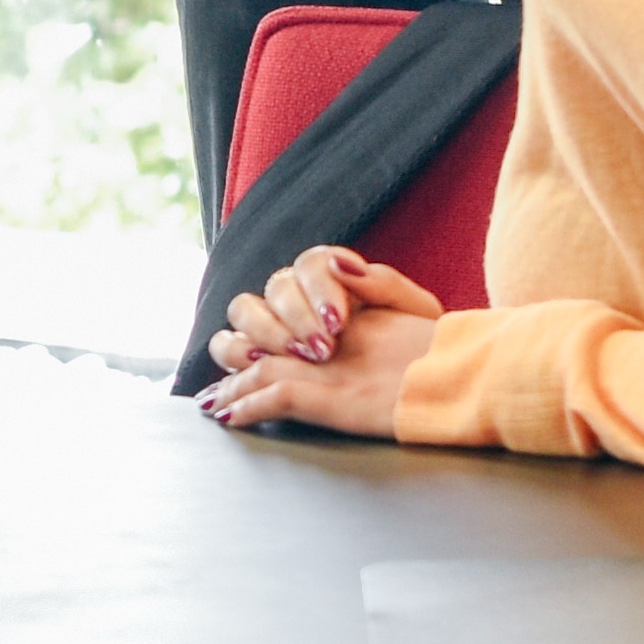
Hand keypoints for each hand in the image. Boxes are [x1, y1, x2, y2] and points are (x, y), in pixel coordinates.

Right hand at [193, 244, 443, 438]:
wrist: (415, 379)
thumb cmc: (414, 345)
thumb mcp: (415, 312)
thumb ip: (383, 284)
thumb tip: (343, 265)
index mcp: (333, 276)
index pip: (311, 264)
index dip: (319, 289)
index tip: (339, 320)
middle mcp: (297, 293)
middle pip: (276, 287)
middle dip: (296, 317)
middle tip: (322, 349)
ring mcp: (272, 322)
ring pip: (244, 311)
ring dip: (264, 334)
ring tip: (293, 359)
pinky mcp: (255, 354)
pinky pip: (228, 344)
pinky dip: (234, 354)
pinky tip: (255, 370)